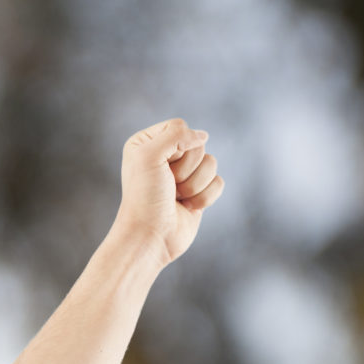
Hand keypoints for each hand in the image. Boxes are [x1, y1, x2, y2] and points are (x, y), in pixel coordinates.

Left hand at [111, 117, 225, 265]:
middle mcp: (164, 156)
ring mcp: (183, 175)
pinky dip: (205, 197)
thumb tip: (203, 136)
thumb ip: (176, 135)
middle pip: (198, 145)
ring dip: (194, 184)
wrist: (150, 236)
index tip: (159, 166)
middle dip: (186, 168)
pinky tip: (187, 207)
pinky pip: (218, 182)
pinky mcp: (198, 192)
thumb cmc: (144, 197)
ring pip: (211, 163)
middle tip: (168, 185)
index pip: (179, 127)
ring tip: (176, 197)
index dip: (177, 147)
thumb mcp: (149, 156)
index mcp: (146, 143)